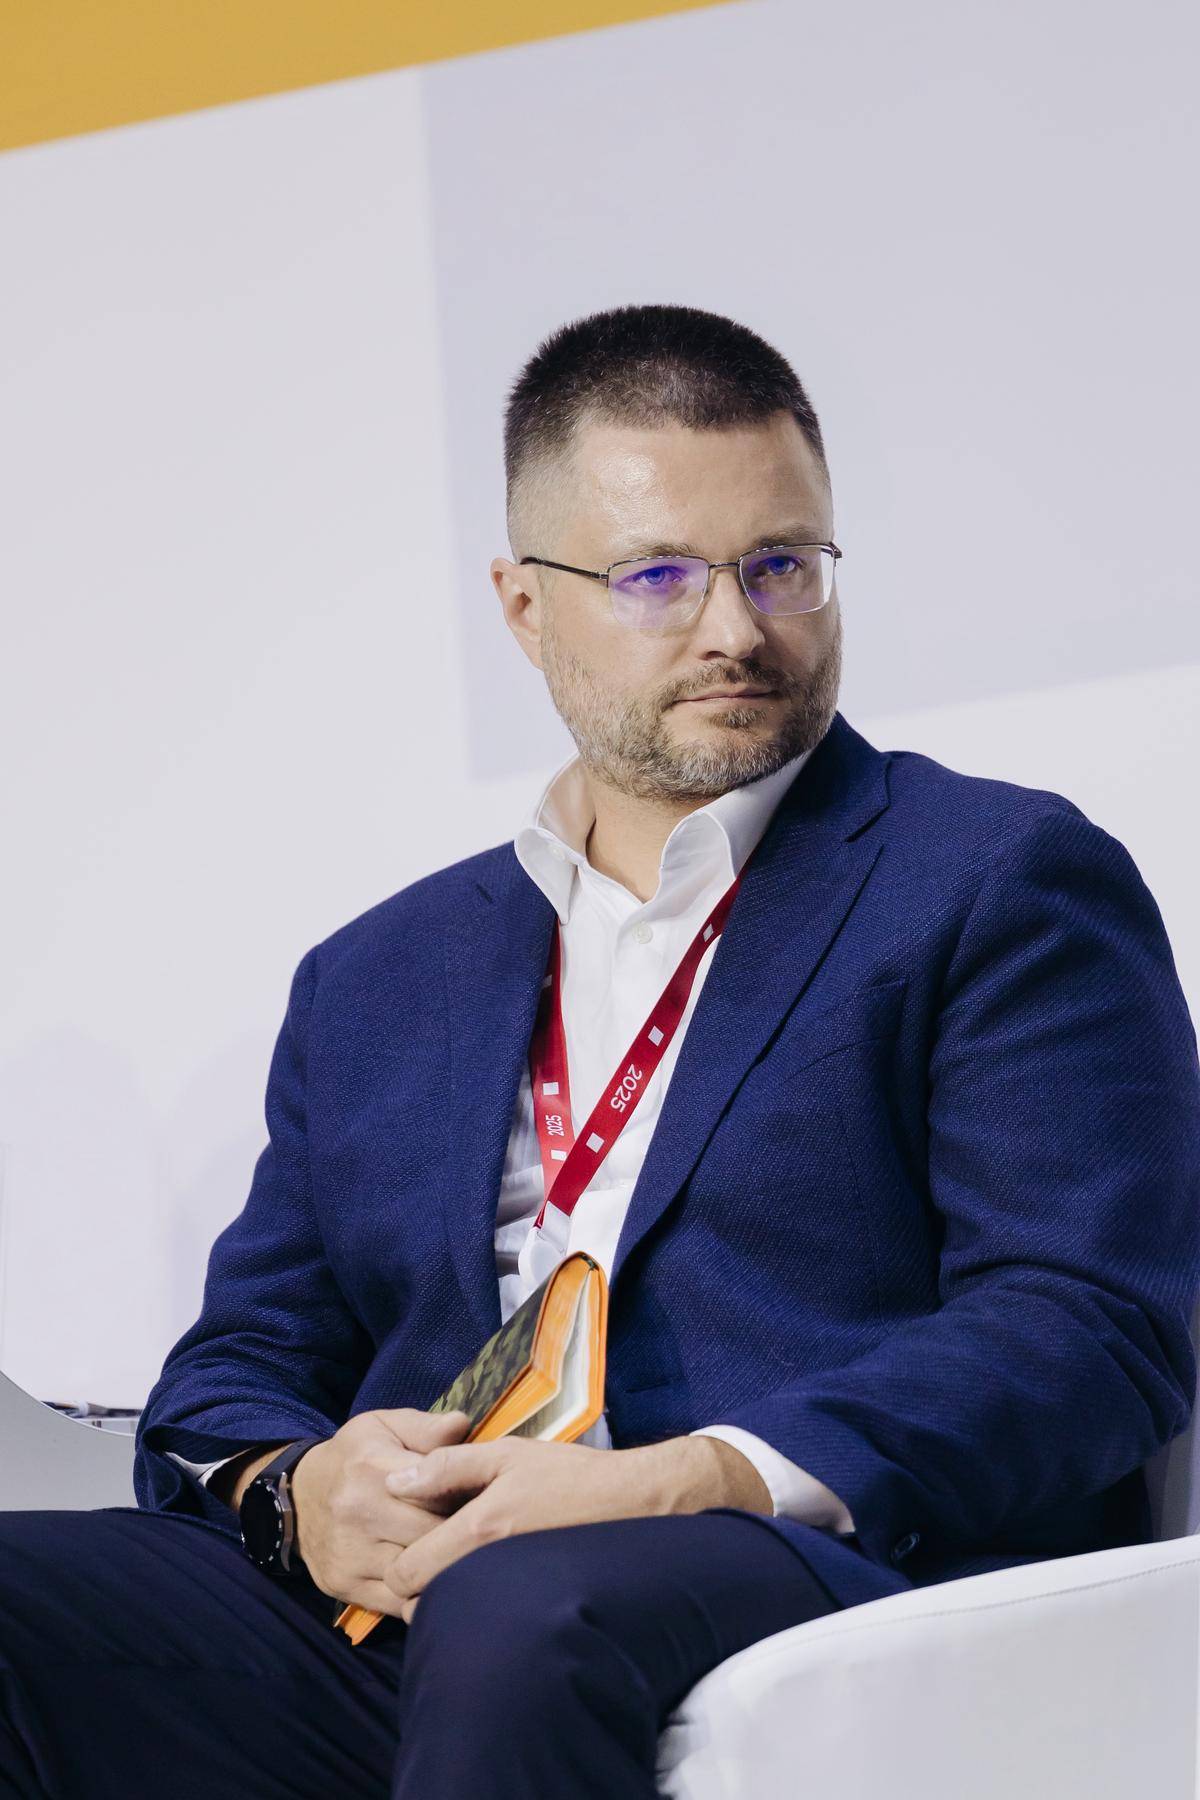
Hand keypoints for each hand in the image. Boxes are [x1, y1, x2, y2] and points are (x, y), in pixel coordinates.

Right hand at [289, 1407, 471, 1612]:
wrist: (296, 1495)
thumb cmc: (353, 1457)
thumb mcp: (384, 1426)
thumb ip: (426, 1427)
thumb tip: (463, 1424)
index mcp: (374, 1468)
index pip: (439, 1493)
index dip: (470, 1499)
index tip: (487, 1500)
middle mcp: (359, 1513)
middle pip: (432, 1537)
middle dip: (463, 1537)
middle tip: (482, 1533)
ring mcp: (350, 1555)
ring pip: (418, 1575)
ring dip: (445, 1570)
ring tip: (463, 1557)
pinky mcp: (345, 1586)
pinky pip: (399, 1604)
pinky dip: (423, 1596)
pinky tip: (437, 1580)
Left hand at [382, 1433, 770, 1622]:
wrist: (631, 1504)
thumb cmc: (569, 1474)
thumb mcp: (506, 1454)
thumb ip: (446, 1466)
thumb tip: (394, 1479)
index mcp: (478, 1530)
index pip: (406, 1574)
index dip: (396, 1559)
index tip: (407, 1537)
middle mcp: (488, 1569)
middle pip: (419, 1601)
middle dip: (414, 1580)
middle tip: (425, 1548)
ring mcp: (508, 1591)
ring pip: (447, 1609)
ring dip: (440, 1590)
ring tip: (453, 1556)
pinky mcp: (525, 1602)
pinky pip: (478, 1611)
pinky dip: (469, 1596)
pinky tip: (482, 1569)